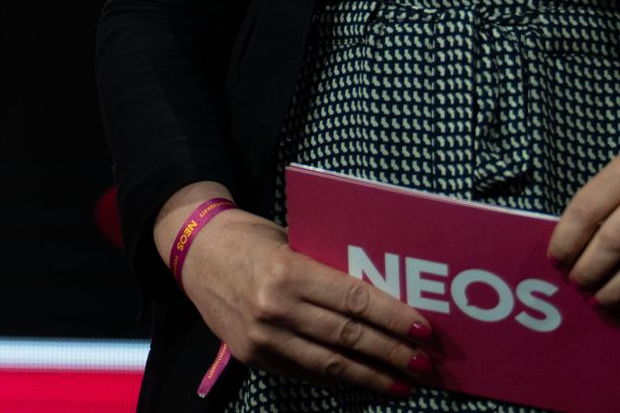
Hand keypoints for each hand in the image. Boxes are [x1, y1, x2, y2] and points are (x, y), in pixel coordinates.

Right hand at [167, 194, 428, 395]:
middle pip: (348, 337)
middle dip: (392, 353)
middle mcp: (275, 310)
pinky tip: (362, 380)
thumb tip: (381, 293)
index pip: (354, 300)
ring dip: (372, 376)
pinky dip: (337, 379)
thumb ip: (327, 269)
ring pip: (330, 365)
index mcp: (288, 273)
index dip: (393, 318)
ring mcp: (262, 340)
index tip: (423, 330)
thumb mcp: (292, 241)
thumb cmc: (251, 237)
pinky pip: (305, 373)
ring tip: (403, 383)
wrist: (194, 251)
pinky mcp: (253, 358)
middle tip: (425, 363)